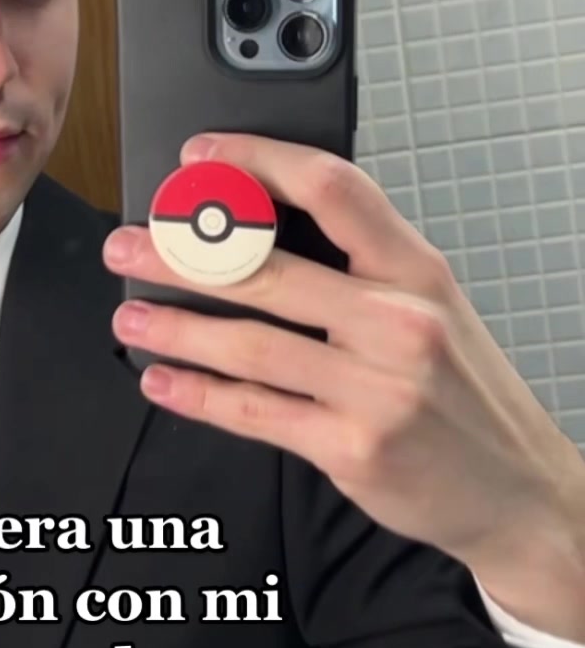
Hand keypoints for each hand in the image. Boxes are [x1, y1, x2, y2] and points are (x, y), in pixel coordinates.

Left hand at [102, 133, 584, 627]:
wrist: (517, 490)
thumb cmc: (463, 394)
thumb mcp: (433, 308)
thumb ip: (360, 267)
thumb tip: (254, 228)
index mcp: (417, 270)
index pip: (333, 188)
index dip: (257, 162)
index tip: (201, 158)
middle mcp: (400, 322)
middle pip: (269, 268)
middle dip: (182, 253)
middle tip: (129, 244)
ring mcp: (376, 388)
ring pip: (250, 344)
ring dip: (176, 328)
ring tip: (131, 318)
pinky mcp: (352, 447)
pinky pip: (256, 412)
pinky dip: (199, 394)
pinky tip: (164, 380)